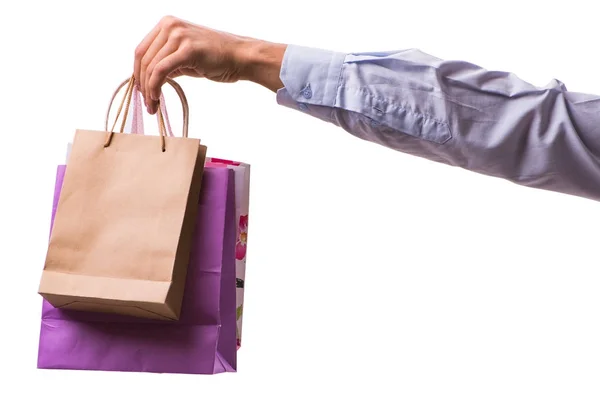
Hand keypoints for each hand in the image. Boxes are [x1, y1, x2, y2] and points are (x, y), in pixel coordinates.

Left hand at [134, 16, 286, 113]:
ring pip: (150, 66)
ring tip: (152, 105)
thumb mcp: (185, 55)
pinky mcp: (187, 49)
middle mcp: (170, 25)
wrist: (240, 57)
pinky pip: (161, 70)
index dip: (138, 73)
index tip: (142, 91)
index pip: (141, 50)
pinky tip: (157, 98)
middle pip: (143, 58)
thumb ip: (167, 61)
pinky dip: (155, 87)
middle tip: (147, 103)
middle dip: (141, 84)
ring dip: (148, 90)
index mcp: (167, 24)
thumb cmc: (217, 58)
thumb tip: (148, 79)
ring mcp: (178, 35)